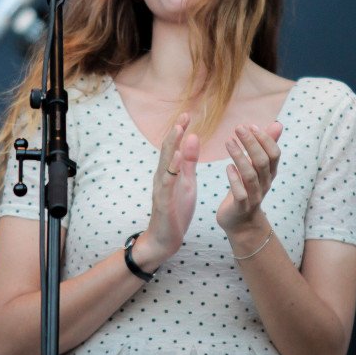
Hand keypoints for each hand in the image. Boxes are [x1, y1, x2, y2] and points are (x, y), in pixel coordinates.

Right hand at [134, 113, 198, 269]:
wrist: (165, 240)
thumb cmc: (176, 210)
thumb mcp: (186, 183)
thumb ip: (189, 162)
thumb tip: (193, 138)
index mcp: (169, 172)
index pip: (174, 147)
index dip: (180, 131)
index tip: (188, 114)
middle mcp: (162, 176)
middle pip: (168, 151)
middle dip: (175, 133)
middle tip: (184, 115)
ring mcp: (161, 188)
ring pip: (166, 163)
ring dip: (172, 145)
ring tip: (179, 129)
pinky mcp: (163, 201)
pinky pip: (168, 182)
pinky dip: (173, 168)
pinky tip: (179, 157)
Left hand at [216, 121, 282, 233]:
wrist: (241, 223)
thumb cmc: (248, 188)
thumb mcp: (258, 167)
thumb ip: (266, 146)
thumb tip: (278, 124)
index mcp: (269, 173)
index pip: (274, 154)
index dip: (265, 139)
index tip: (250, 126)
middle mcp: (265, 184)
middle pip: (263, 162)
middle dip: (251, 143)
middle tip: (238, 128)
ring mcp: (254, 196)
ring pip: (250, 176)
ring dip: (240, 157)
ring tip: (228, 141)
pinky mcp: (241, 207)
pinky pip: (240, 194)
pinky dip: (234, 180)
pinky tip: (228, 167)